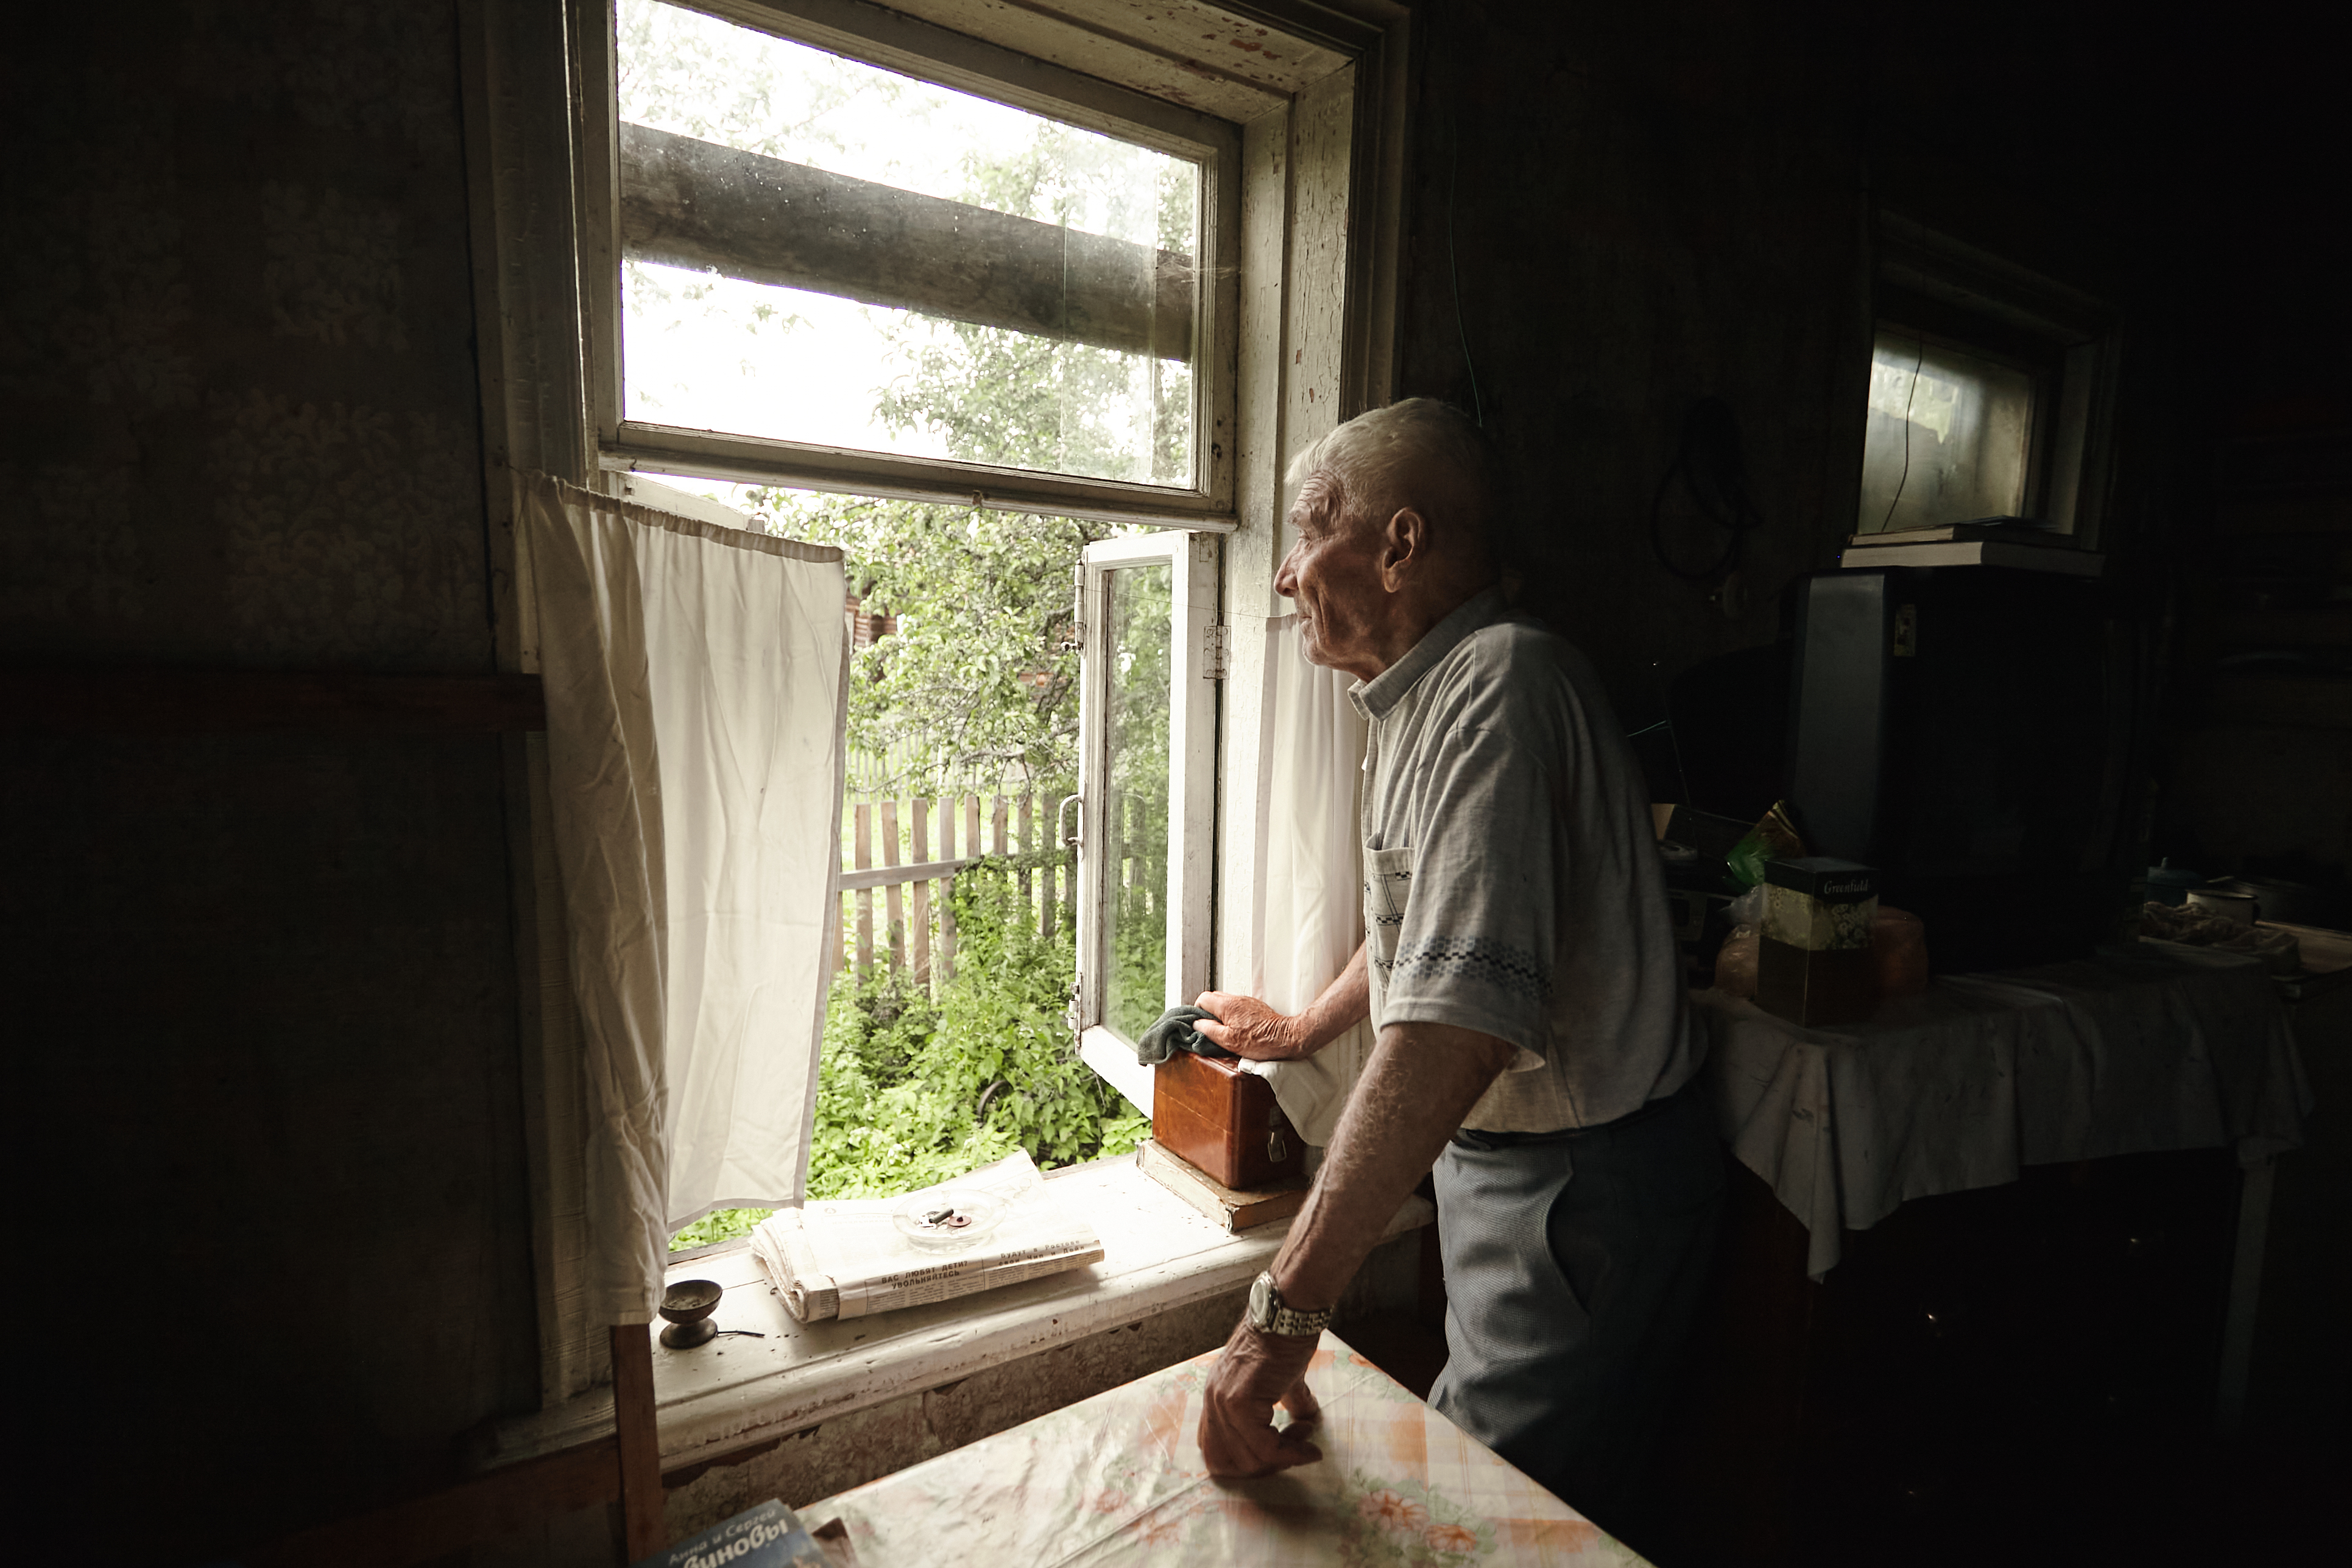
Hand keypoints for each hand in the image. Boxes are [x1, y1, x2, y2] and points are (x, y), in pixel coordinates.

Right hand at [1193, 991, 1311, 1060]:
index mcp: (1227, 1005)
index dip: (1197, 1012)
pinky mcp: (1256, 1007)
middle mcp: (1237, 999)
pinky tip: (1239, 1030)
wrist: (1287, 1038)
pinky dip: (1234, 1017)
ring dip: (1222, 1016)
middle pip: (1213, 999)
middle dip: (1209, 1013)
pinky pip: (1238, 1008)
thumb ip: (1209, 1030)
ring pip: (1226, 1004)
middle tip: (1212, 1029)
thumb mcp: (1228, 1041)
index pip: (1202, 999)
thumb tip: (1197, 1024)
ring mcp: (1247, 1002)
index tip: (1200, 1025)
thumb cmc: (1261, 1041)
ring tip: (1227, 1031)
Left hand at [1198, 1319, 1323, 1477]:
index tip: (1277, 1454)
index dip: (1245, 1462)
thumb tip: (1305, 1420)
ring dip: (1282, 1459)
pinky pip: (1265, 1447)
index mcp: (1215, 1398)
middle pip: (1225, 1464)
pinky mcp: (1241, 1403)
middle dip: (1262, 1469)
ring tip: (1305, 1438)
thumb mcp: (1280, 1380)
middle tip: (1290, 1453)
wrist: (1288, 1316)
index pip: (1213, 1451)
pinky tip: (1308, 1444)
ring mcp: (1223, 1403)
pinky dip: (1290, 1454)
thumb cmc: (1285, 1342)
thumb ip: (1285, 1403)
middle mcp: (1212, 1402)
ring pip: (1249, 1460)